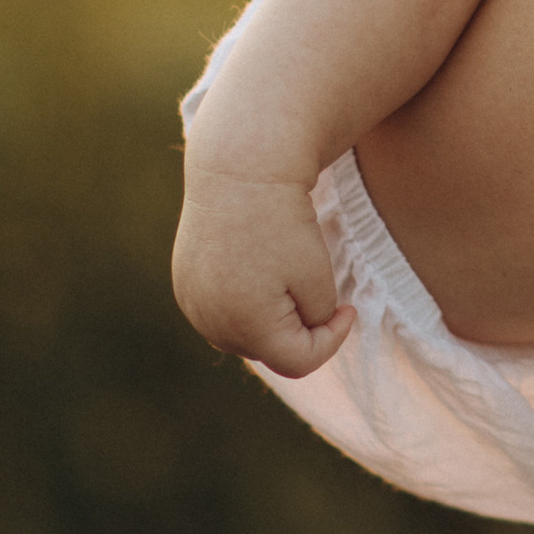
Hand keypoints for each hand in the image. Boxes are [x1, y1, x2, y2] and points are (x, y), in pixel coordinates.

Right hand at [172, 166, 357, 377]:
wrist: (238, 171)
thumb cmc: (285, 220)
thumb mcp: (316, 276)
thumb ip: (315, 321)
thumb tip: (301, 335)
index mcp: (246, 324)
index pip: (298, 362)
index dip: (331, 341)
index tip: (348, 309)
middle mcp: (211, 322)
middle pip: (269, 351)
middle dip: (298, 328)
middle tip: (312, 281)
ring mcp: (193, 306)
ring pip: (244, 336)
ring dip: (270, 320)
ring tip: (282, 272)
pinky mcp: (185, 289)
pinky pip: (222, 314)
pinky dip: (244, 305)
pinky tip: (255, 269)